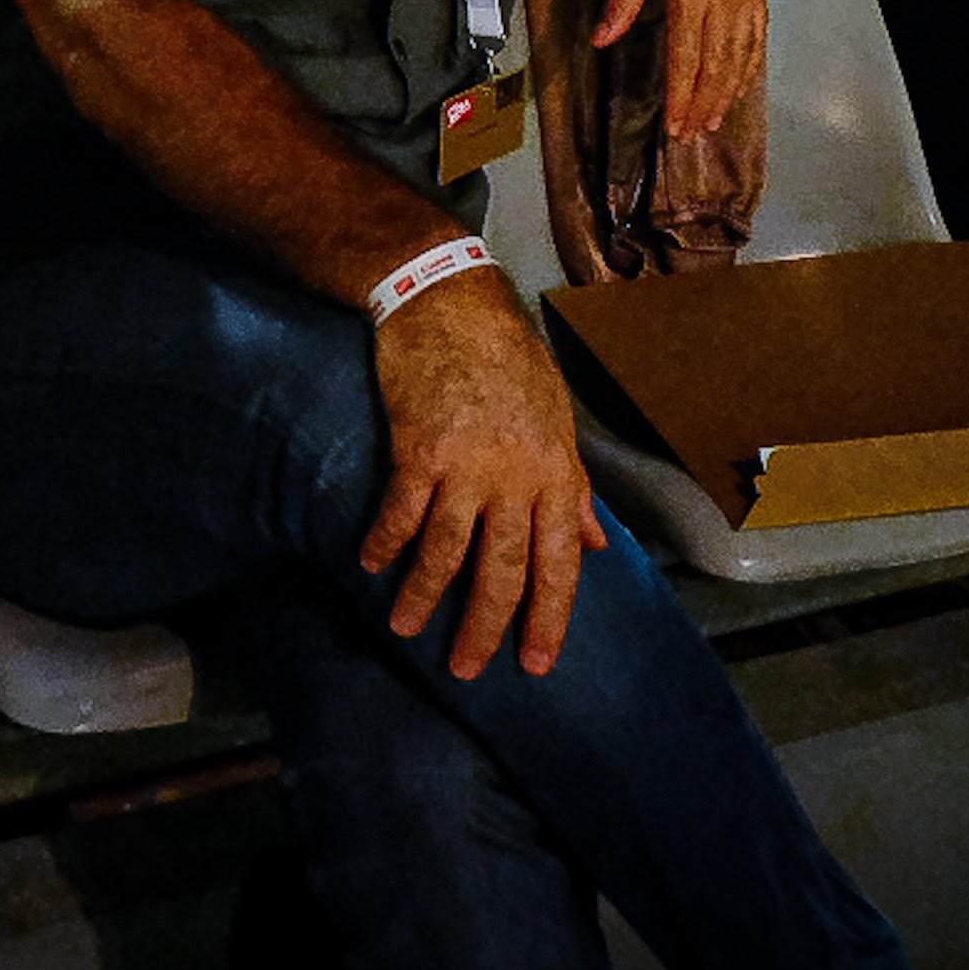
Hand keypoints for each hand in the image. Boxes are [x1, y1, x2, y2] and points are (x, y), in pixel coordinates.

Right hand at [360, 270, 604, 680]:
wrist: (451, 301)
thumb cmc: (509, 359)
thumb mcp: (557, 420)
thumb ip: (573, 487)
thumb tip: (596, 544)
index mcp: (555, 473)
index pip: (562, 562)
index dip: (549, 617)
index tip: (536, 663)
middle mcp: (516, 477)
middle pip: (503, 570)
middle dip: (485, 627)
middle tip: (465, 668)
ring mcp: (467, 466)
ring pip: (446, 553)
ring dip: (424, 597)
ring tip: (406, 628)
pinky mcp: (419, 450)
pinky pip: (401, 514)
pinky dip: (385, 545)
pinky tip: (372, 564)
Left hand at [590, 0, 765, 136]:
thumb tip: (601, 40)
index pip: (687, 57)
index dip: (682, 95)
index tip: (676, 125)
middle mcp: (725, 0)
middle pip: (717, 66)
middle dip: (703, 104)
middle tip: (690, 134)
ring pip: (741, 58)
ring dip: (727, 94)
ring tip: (712, 121)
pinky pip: (758, 40)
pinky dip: (749, 69)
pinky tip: (740, 87)